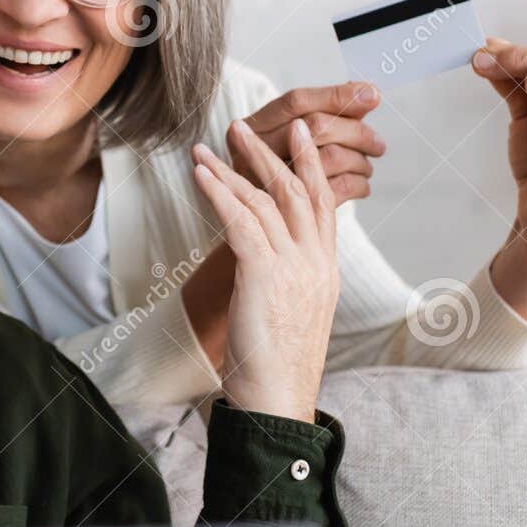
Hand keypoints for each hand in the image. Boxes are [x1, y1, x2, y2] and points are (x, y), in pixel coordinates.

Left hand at [191, 117, 338, 422]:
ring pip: (264, 201)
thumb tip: (265, 260)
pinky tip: (201, 175)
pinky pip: (241, 221)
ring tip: (209, 146)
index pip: (325, 204)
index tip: (301, 134)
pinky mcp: (265, 274)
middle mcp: (315, 262)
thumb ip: (287, 278)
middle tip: (247, 126)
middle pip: (297, 191)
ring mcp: (294, 267)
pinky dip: (219, 192)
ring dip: (233, 168)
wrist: (278, 400)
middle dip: (272, 153)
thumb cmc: (277, 366)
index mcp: (325, 270)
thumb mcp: (293, 313)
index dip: (313, 165)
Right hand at [235, 82, 385, 205]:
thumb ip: (324, 114)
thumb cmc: (275, 172)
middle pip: (316, 126)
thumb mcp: (284, 138)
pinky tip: (361, 185)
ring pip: (330, 157)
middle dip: (356, 132)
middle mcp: (253, 151)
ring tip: (367, 166)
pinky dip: (358, 184)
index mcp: (251, 127)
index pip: (296, 102)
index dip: (336, 96)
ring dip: (359, 160)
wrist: (248, 225)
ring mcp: (269, 182)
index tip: (372, 95)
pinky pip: (336, 190)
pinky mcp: (291, 212)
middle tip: (377, 144)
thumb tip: (368, 94)